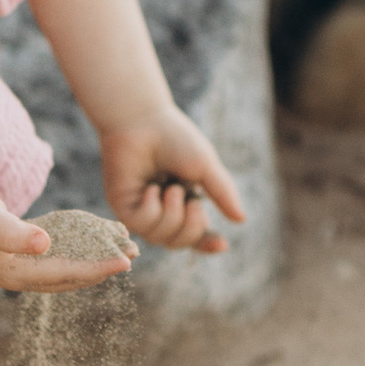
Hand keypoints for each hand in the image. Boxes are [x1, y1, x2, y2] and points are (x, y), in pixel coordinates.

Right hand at [0, 165, 140, 294]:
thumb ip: (12, 232)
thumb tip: (45, 244)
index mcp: (13, 274)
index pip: (64, 275)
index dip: (96, 269)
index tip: (124, 261)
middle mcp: (19, 274)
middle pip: (71, 276)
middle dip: (102, 267)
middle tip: (134, 255)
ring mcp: (19, 263)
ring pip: (67, 265)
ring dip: (94, 257)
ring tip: (123, 247)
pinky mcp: (21, 248)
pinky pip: (58, 250)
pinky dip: (79, 244)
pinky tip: (97, 234)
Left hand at [98, 106, 245, 255]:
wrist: (143, 121)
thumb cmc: (174, 139)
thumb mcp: (205, 167)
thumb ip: (221, 193)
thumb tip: (241, 219)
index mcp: (184, 199)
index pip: (196, 233)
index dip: (208, 243)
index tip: (223, 244)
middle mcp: (162, 208)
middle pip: (179, 241)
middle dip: (191, 227)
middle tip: (193, 203)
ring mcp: (141, 208)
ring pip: (160, 237)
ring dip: (172, 214)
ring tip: (170, 188)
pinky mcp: (123, 206)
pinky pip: (141, 224)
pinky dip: (152, 208)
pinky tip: (151, 187)